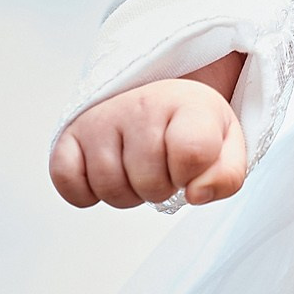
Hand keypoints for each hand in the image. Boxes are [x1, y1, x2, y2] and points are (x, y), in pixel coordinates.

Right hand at [49, 77, 246, 208]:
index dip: (195, 175)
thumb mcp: (227, 147)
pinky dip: (84, 192)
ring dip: (128, 194)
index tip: (194, 166)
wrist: (158, 99)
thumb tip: (196, 194)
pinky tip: (107, 175)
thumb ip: (226, 176)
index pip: (192, 152)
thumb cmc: (192, 128)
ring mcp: (102, 117)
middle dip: (161, 189)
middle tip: (164, 168)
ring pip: (110, 188)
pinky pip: (66, 181)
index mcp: (188, 104)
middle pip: (150, 182)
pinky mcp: (71, 133)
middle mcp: (141, 104)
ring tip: (138, 170)